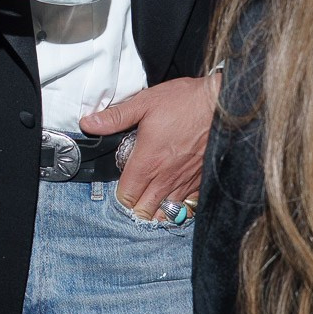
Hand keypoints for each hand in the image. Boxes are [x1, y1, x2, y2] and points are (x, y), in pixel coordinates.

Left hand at [80, 73, 219, 221]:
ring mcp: (186, 182)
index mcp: (148, 161)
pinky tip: (173, 199)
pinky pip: (187, 206)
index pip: (126, 196)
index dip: (120, 195)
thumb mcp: (145, 102)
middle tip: (133, 197)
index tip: (121, 187)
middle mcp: (166, 177)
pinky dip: (178, 207)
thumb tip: (87, 123)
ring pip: (165, 212)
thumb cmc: (185, 102)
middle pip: (144, 210)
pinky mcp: (202, 181)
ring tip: (150, 202)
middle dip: (135, 208)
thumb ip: (115, 117)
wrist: (225, 105)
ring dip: (155, 209)